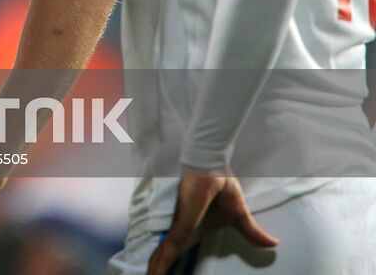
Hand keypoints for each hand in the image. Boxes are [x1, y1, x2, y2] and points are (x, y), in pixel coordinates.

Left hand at [146, 173, 276, 274]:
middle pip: (166, 258)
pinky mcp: (181, 227)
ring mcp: (179, 231)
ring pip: (162, 258)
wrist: (211, 166)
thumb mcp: (239, 214)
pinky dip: (158, 264)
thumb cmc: (220, 184)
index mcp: (192, 231)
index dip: (166, 267)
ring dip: (154, 271)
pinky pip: (167, 250)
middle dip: (156, 271)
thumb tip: (274, 244)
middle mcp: (183, 233)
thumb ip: (251, 231)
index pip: (176, 253)